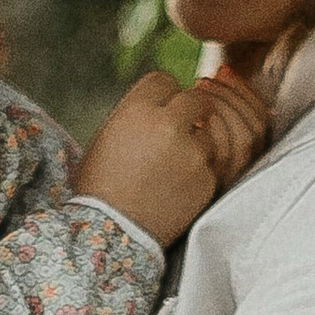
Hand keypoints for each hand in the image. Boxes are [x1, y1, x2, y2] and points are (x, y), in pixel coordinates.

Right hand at [72, 68, 268, 246]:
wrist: (111, 234)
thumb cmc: (101, 185)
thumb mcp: (108, 135)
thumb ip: (139, 112)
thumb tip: (165, 100)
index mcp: (137, 108)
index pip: (164, 80)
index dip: (163, 95)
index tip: (161, 109)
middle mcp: (168, 123)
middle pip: (194, 99)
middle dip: (188, 113)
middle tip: (177, 131)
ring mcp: (193, 151)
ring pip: (209, 130)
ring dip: (197, 142)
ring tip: (173, 165)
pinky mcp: (208, 178)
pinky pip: (213, 162)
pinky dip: (200, 171)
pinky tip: (178, 185)